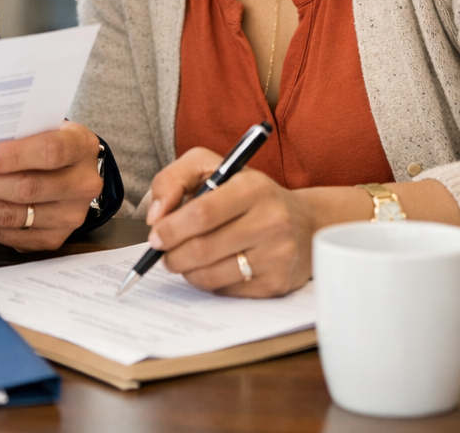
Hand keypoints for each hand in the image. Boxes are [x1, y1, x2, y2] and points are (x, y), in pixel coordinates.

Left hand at [0, 121, 102, 250]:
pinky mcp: (52, 239)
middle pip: (26, 189)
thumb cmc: (48, 139)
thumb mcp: (42, 125)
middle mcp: (81, 184)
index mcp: (81, 147)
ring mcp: (69, 217)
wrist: (72, 169)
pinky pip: (7, 235)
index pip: (50, 151)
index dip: (14, 156)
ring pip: (12, 217)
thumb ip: (14, 130)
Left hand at [144, 147, 320, 297]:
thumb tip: (155, 216)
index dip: (171, 229)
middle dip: (172, 255)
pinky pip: (226, 291)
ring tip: (184, 260)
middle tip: (163, 253)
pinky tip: (213, 267)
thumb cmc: (248, 194)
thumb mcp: (210, 167)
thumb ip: (173, 179)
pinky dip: (209, 282)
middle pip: (202, 248)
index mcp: (253, 187)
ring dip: (186, 271)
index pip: (201, 213)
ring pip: (210, 275)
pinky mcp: (278, 283)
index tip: (155, 236)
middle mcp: (271, 220)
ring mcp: (278, 255)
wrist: (303, 222)